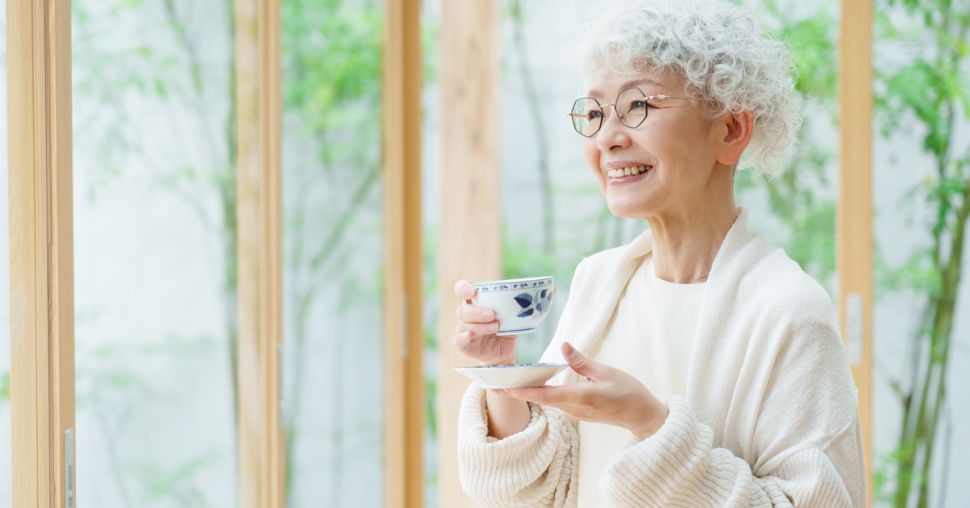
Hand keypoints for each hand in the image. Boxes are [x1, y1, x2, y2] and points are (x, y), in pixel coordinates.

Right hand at [452, 279, 516, 363]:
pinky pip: (458, 340)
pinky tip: (469, 336)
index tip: (473, 291)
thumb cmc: (506, 327)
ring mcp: (464, 329)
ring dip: (480, 326)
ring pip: (464, 324)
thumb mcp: (512, 314)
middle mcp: (466, 314)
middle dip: (477, 312)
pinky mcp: (464, 344)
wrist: (505, 349)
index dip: (464, 288)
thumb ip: (511, 306)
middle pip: (463, 309)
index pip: (462, 289)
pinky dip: (463, 337)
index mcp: (475, 301)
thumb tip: (523, 297)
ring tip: (497, 327)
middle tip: (492, 314)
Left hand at [502, 342, 667, 439]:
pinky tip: (534, 384)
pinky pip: (556, 402)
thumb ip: (582, 361)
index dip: (523, 391)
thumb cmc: (629, 393)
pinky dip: (542, 394)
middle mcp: (574, 409)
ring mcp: (576, 413)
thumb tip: (563, 346)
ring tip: (508, 381)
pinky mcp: (579, 412)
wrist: (643, 417)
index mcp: (581, 397)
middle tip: (495, 382)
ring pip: (547, 401)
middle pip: (541, 399)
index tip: (504, 387)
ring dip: (528, 392)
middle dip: (518, 392)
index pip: (545, 395)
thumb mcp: (607, 372)